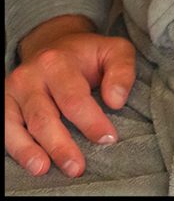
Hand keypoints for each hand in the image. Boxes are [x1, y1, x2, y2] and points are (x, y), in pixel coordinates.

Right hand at [5, 16, 134, 178]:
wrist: (53, 44)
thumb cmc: (87, 54)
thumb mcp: (114, 50)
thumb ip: (121, 71)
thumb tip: (116, 101)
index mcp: (58, 61)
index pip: (74, 98)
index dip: (91, 121)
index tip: (108, 139)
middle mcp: (30, 75)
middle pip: (45, 117)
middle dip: (61, 145)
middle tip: (77, 168)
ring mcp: (13, 91)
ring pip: (20, 127)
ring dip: (33, 152)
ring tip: (45, 169)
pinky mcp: (3, 104)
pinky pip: (5, 131)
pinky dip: (17, 149)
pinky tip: (31, 163)